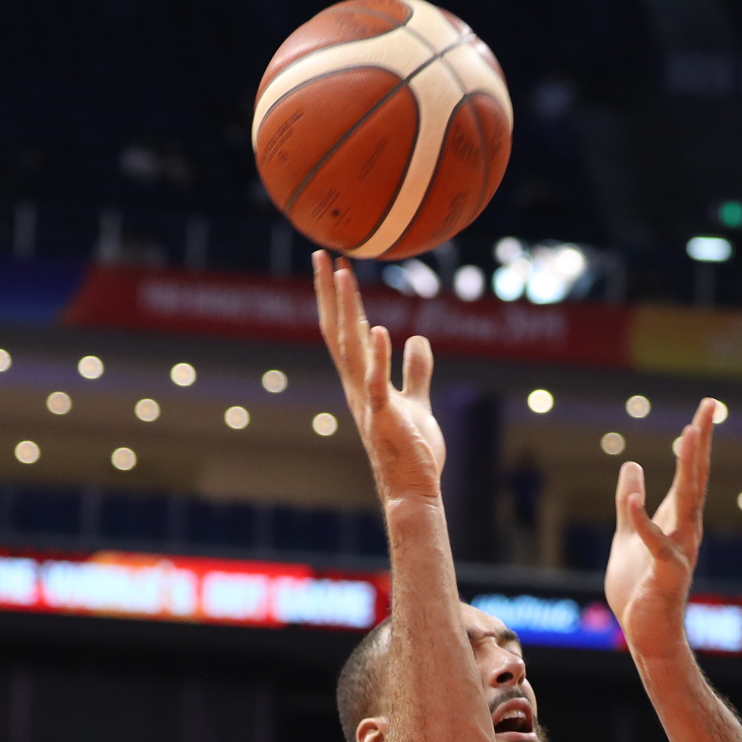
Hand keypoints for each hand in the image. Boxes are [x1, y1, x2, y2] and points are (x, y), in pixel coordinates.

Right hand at [313, 251, 444, 503]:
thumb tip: (418, 340)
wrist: (413, 488)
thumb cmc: (413, 450)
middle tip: (323, 254)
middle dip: (330, 293)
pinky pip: (378, 382)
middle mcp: (358, 386)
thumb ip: (416, 371)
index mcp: (364, 380)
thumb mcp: (418, 402)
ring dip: (346, 310)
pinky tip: (381, 328)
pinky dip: (379, 356)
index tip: (336, 264)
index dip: (341, 298)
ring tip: (342, 274)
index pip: (348, 331)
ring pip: (351, 348)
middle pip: (338, 330)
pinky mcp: (384, 417)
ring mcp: (367, 400)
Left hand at [605, 398, 715, 651]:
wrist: (647, 634)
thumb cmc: (639, 589)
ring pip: (686, 502)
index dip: (697, 441)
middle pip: (696, 478)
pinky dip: (642, 521)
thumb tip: (632, 464)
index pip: (691, 474)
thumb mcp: (627, 536)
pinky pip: (654, 542)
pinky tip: (633, 499)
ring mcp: (679, 549)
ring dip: (689, 468)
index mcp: (677, 519)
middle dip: (701, 442)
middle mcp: (685, 530)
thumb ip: (629, 501)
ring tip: (691, 434)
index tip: (706, 409)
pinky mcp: (665, 572)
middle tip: (710, 407)